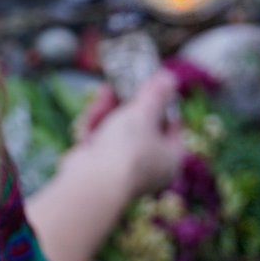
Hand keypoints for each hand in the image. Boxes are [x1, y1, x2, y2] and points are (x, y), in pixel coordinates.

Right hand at [69, 68, 189, 202]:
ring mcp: (124, 170)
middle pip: (142, 126)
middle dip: (126, 103)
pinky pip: (101, 143)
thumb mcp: (145, 113)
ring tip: (101, 96)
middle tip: (119, 83)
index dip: (159, 101)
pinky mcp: (101, 171)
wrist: (92, 184)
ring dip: (107, 112)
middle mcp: (151, 167)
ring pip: (117, 132)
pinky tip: (88, 122)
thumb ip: (157, 93)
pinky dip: (94, 130)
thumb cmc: (127, 149)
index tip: (147, 83)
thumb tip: (171, 77)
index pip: (171, 123)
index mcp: (171, 158)